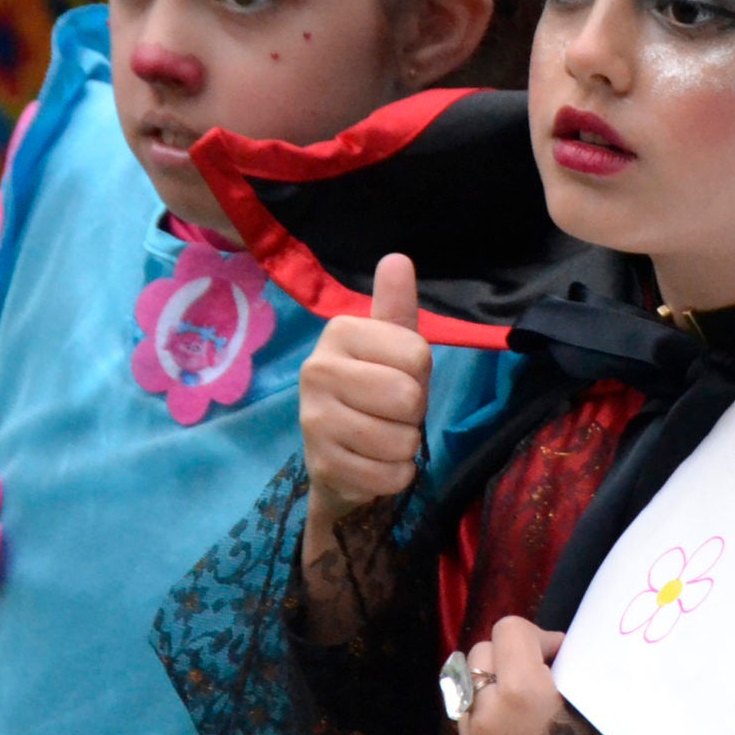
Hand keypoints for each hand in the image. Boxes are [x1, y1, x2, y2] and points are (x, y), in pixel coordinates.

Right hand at [299, 253, 430, 535]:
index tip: (397, 375)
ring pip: (401, 440)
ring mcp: (314, 421)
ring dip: (404, 445)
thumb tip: (397, 258)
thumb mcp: (390, 345)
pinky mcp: (322, 466)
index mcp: (338, 333)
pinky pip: (390, 475)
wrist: (339, 457)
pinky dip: (395, 476)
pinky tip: (374, 465)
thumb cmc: (374, 389)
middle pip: (409, 397)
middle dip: (414, 412)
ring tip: (382, 436)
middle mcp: (316, 371)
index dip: (420, 372)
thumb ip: (395, 306)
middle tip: (391, 411)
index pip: (418, 353)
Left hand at [451, 617, 567, 734]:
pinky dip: (485, 731)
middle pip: (480, 654)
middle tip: (538, 680)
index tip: (556, 658)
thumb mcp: (593, 708)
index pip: (509, 629)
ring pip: (470, 693)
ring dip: (493, 694)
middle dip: (509, 659)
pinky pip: (466, 733)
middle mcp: (486, 713)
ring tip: (524, 716)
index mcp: (521, 690)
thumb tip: (551, 651)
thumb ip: (567, 671)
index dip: (535, 637)